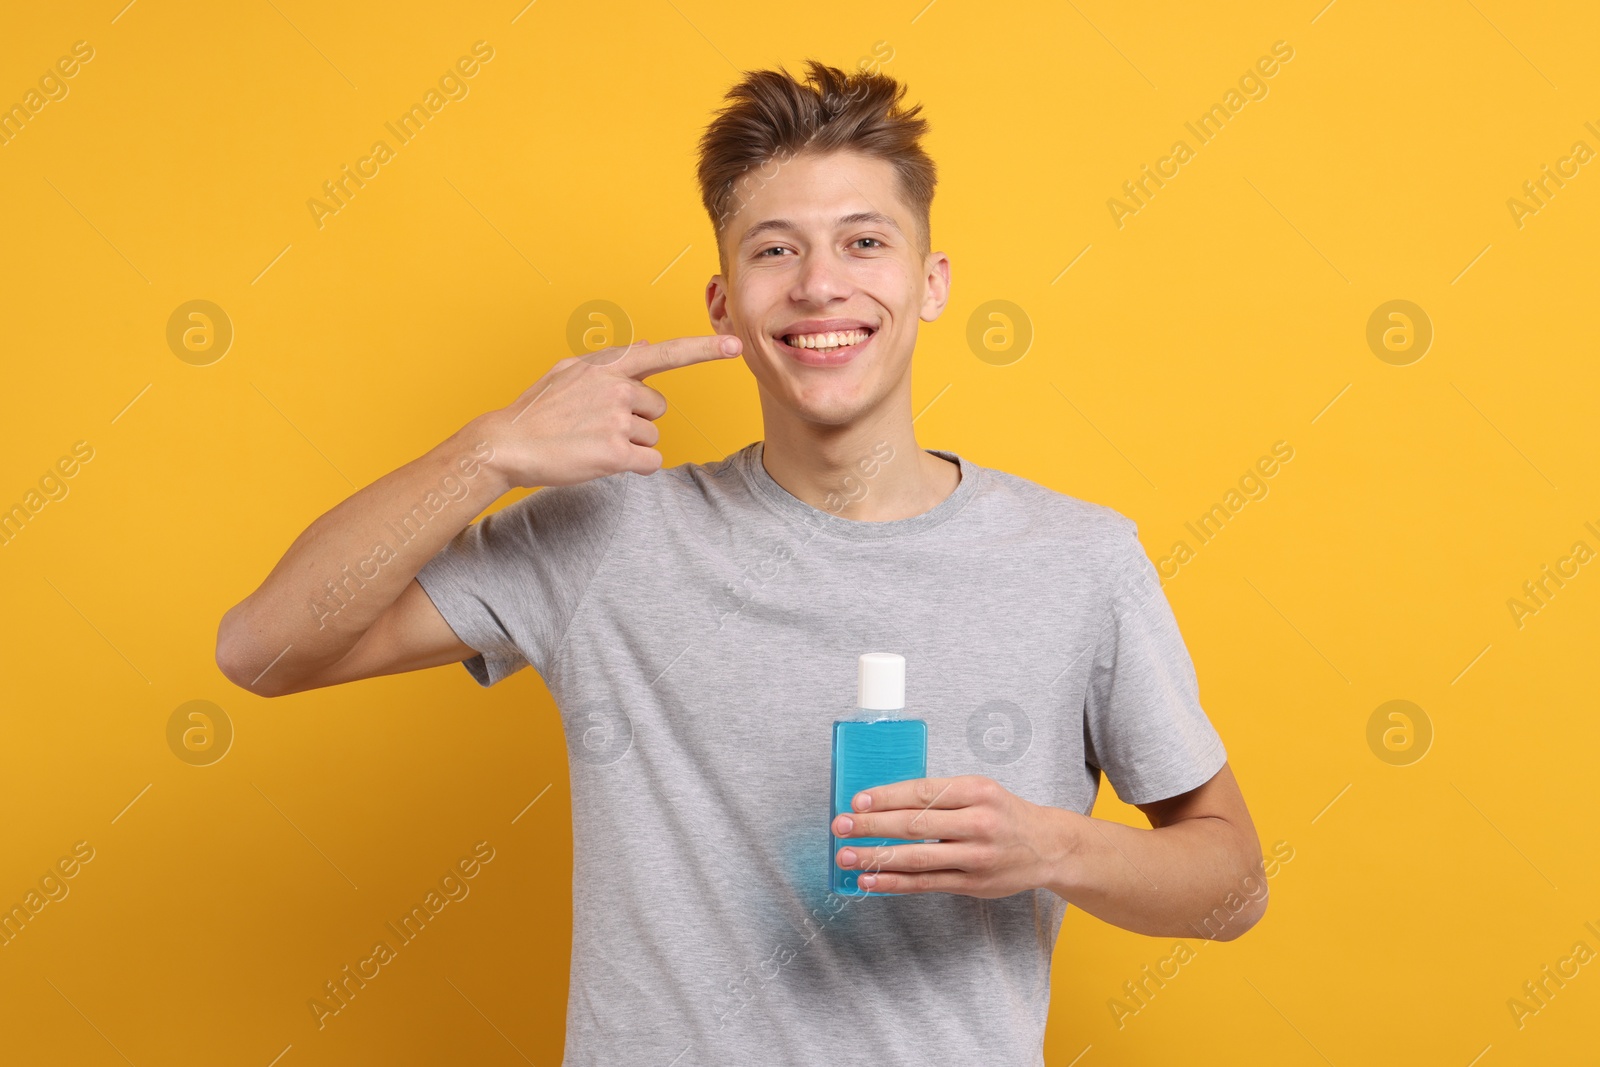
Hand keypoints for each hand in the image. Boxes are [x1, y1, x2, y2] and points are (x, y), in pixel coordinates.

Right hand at [475, 334, 742, 489]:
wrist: (506, 444)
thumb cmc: (535, 411)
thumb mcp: (568, 371)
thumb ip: (609, 360)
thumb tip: (644, 346)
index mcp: (607, 365)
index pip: (664, 353)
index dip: (703, 350)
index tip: (735, 347)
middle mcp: (617, 388)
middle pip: (657, 409)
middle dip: (635, 420)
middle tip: (596, 426)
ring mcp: (618, 420)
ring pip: (652, 437)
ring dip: (629, 445)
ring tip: (591, 442)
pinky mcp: (616, 452)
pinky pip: (649, 462)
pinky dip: (632, 466)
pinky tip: (601, 460)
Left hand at [831, 775, 1069, 897]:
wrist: (1048, 846)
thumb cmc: (1004, 813)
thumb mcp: (979, 790)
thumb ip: (940, 796)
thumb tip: (883, 802)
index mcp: (977, 791)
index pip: (923, 792)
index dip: (886, 797)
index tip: (857, 801)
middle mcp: (978, 822)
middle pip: (915, 824)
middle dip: (872, 826)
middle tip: (841, 826)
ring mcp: (976, 856)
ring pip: (917, 858)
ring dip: (876, 857)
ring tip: (846, 856)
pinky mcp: (973, 884)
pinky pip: (926, 884)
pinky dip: (894, 883)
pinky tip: (870, 881)